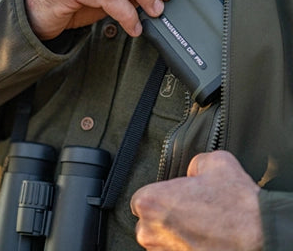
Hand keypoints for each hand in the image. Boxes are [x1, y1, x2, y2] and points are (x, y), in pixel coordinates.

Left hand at [130, 151, 262, 250]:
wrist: (261, 236)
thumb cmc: (237, 205)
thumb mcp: (216, 162)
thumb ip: (194, 163)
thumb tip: (193, 170)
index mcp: (150, 202)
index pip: (142, 199)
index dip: (162, 197)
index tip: (178, 199)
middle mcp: (149, 231)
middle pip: (148, 222)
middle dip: (166, 218)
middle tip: (192, 214)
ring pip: (160, 241)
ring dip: (174, 236)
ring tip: (201, 229)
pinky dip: (184, 249)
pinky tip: (204, 241)